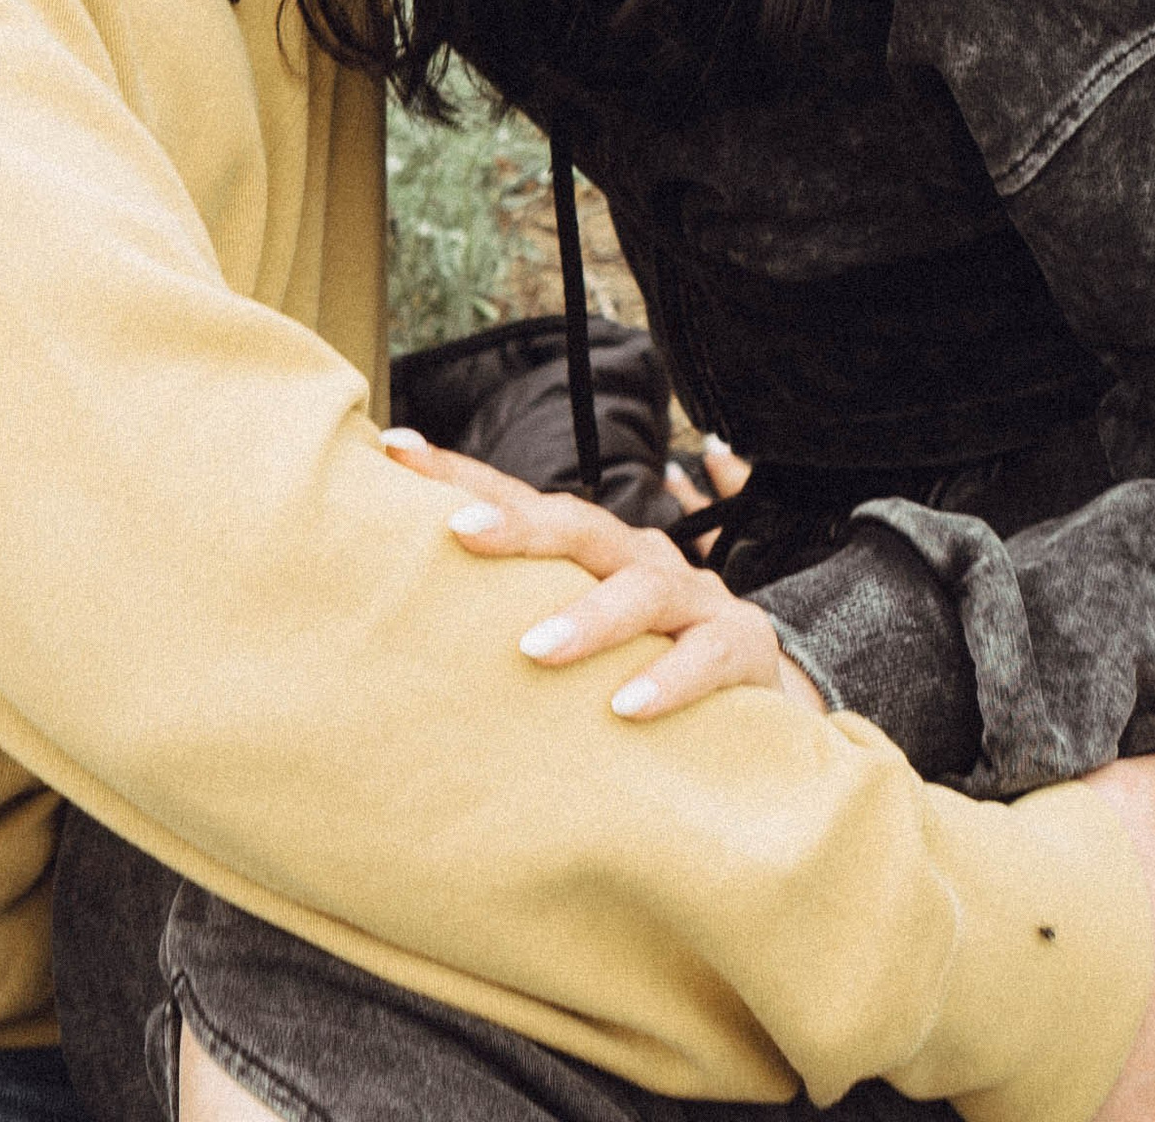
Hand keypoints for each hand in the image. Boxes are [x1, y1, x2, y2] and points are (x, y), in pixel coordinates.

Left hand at [379, 428, 819, 721]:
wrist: (759, 696)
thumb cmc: (642, 658)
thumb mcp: (582, 629)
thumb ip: (517, 614)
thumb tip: (408, 614)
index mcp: (594, 552)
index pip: (523, 503)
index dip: (460, 473)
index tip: (395, 446)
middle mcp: (639, 560)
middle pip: (579, 526)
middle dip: (517, 523)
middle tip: (457, 531)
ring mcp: (694, 600)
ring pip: (641, 591)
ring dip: (588, 618)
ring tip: (534, 650)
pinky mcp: (740, 650)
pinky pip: (706, 659)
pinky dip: (667, 679)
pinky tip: (625, 707)